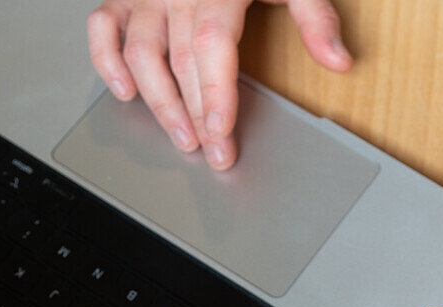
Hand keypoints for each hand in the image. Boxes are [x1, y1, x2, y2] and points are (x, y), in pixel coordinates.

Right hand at [87, 0, 352, 169]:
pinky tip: (126, 92)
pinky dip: (107, 59)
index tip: (221, 131)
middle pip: (180, 61)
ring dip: (159, 101)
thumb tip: (339, 60)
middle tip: (214, 152)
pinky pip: (104, 26)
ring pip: (141, 53)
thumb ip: (315, 17)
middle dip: (197, 114)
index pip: (211, 46)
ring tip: (183, 137)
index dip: (215, 92)